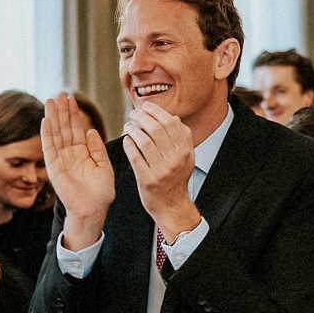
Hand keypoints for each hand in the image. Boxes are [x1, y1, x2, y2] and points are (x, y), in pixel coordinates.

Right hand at [42, 93, 115, 248]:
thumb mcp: (104, 166)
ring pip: (55, 134)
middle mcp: (70, 154)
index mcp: (83, 152)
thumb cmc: (101, 192)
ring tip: (50, 101)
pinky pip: (49, 148)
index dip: (73, 114)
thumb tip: (91, 131)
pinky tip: (45, 121)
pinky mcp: (54, 168)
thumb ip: (97, 148)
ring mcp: (61, 160)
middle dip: (61, 111)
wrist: (93, 210)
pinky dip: (47, 134)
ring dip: (52, 118)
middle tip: (59, 94)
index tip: (71, 98)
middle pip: (64, 128)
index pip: (76, 129)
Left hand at [123, 103, 199, 239]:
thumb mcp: (186, 158)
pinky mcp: (147, 180)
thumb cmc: (176, 179)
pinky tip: (127, 140)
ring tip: (128, 126)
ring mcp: (161, 170)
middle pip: (156, 129)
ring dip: (133, 129)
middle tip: (133, 114)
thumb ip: (182, 138)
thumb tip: (174, 118)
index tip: (145, 106)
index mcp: (185, 151)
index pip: (170, 123)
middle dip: (141, 117)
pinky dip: (129, 145)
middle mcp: (175, 160)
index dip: (155, 111)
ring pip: (144, 141)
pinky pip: (135, 157)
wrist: (171, 205)